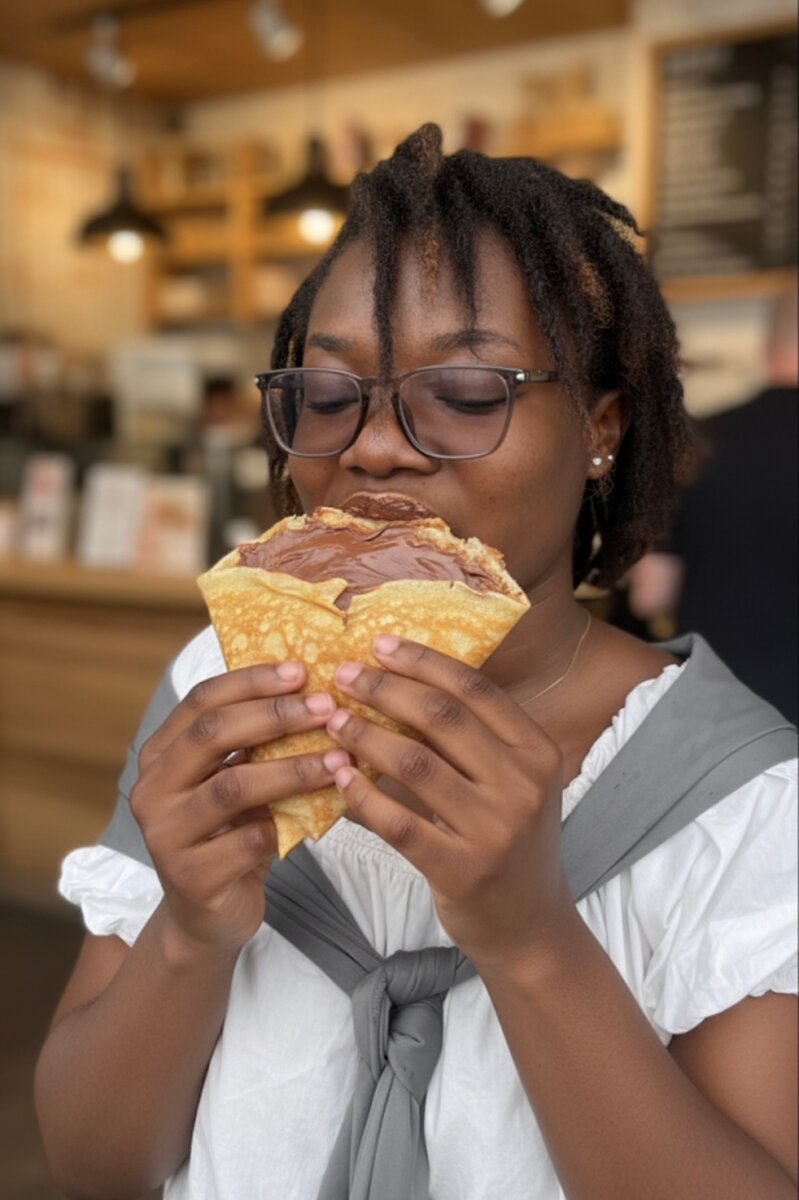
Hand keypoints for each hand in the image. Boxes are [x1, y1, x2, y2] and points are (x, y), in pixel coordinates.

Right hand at [130, 663, 349, 958]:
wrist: (210, 916)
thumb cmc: (233, 833)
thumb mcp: (239, 780)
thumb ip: (258, 742)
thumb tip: (317, 688)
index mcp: (161, 754)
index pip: (201, 700)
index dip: (251, 681)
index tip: (301, 670)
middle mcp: (152, 789)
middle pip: (212, 734)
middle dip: (275, 715)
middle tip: (327, 708)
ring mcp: (165, 834)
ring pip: (232, 786)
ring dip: (293, 768)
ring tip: (339, 758)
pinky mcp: (190, 876)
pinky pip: (249, 840)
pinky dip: (291, 821)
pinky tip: (327, 810)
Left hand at [326, 635, 574, 972]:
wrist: (529, 926)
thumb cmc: (509, 841)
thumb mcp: (512, 782)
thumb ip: (474, 739)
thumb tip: (401, 678)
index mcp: (538, 751)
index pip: (475, 690)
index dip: (423, 662)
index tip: (379, 644)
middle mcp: (523, 785)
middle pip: (443, 718)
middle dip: (384, 689)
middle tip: (342, 675)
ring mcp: (495, 830)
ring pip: (415, 764)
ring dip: (365, 736)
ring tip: (332, 721)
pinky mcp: (462, 869)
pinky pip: (398, 822)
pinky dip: (362, 795)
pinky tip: (338, 776)